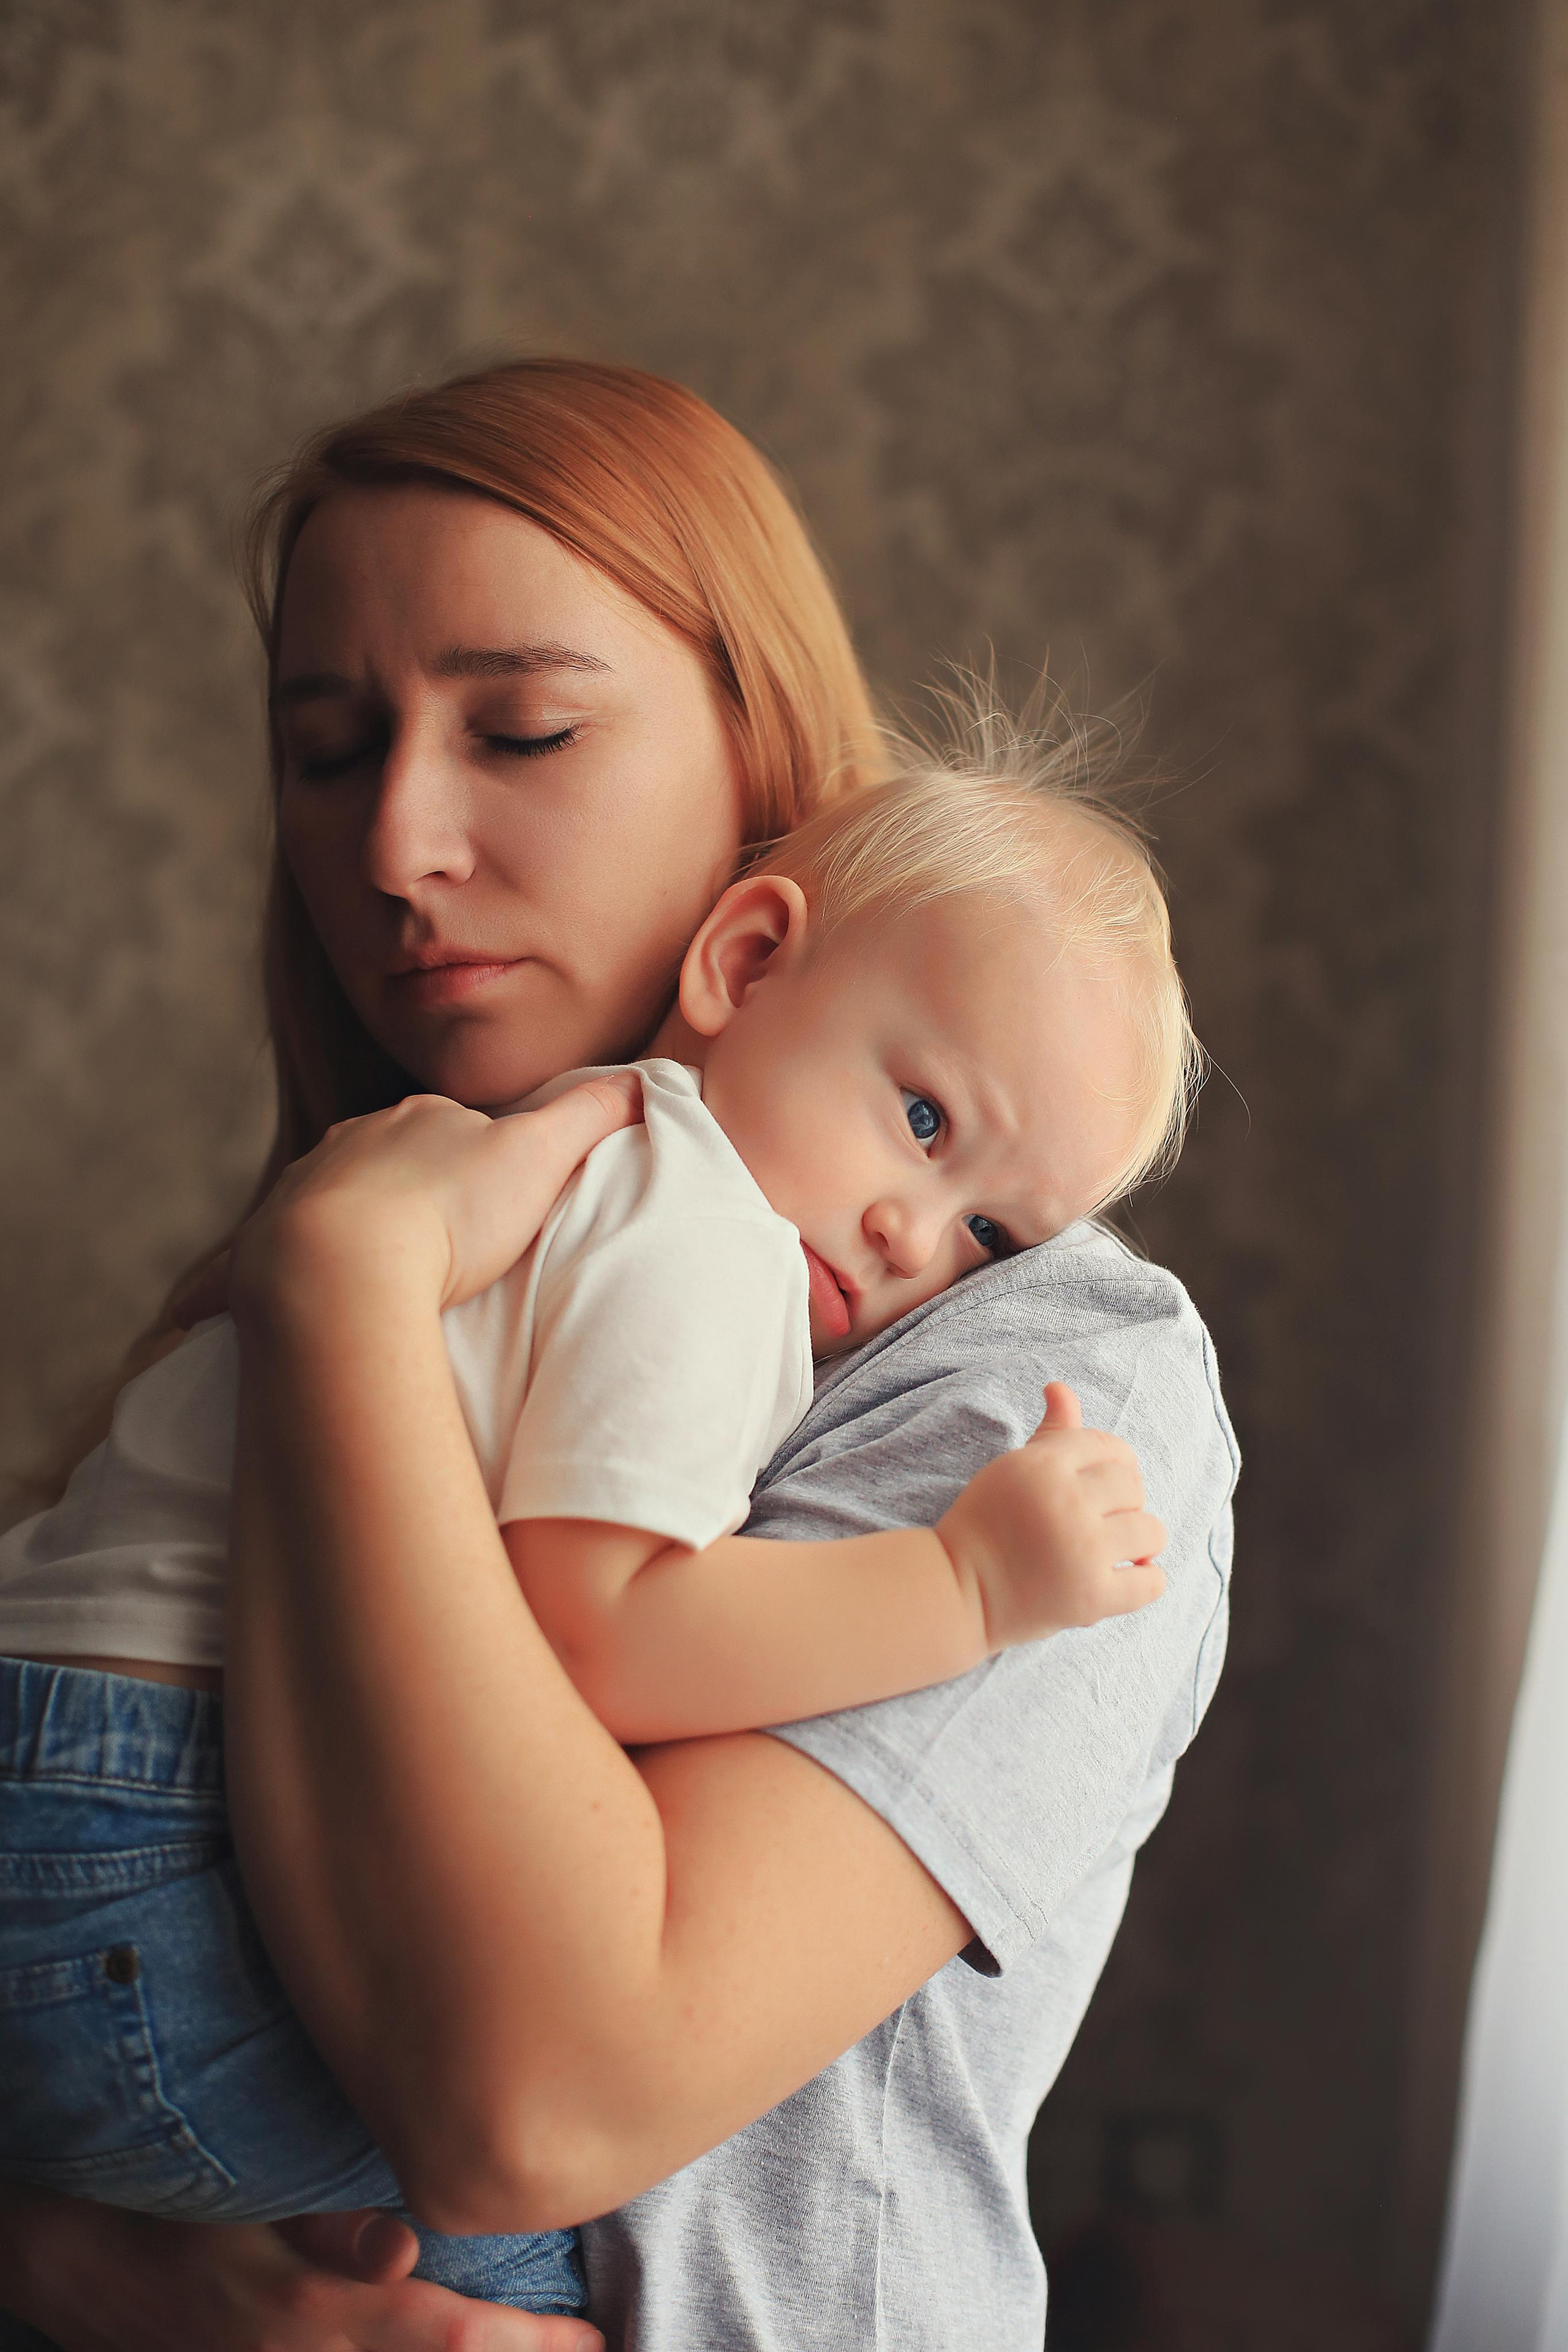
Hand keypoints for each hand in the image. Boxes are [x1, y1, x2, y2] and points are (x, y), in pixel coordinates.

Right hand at [0, 2189, 602, 2351]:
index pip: (446, 2340)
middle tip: (598, 2351)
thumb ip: (329, 2230)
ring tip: (554, 2351)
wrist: (88, 2267)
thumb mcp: (249, 2204)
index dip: (526, 2347)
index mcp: (312, 2318)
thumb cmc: (182, 2216)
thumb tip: (404, 2248)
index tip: (591, 2340)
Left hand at [232, 1074, 642, 1322]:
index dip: (477, 1162)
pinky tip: (223, 1313)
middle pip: (387, 1162)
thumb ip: (592, 1115)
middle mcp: (352, 1145)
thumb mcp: (540, 1156)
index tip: (492, 1203)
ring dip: (339, 1229)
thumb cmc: (450, 1215)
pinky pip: (253, 1260)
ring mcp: (303, 1192)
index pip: (453, 1130)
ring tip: (368, 1276)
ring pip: (325, 1203)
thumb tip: (646, 1080)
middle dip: (405, 1192)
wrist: (345, 1264)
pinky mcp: (263, 1248)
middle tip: (434, 1244)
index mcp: (419, 1121)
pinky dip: (242, 1278)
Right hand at [937, 1381, 1166, 1649]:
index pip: (1110, 1447)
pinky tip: (1125, 1576)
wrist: (958, 1591)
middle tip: (1097, 1520)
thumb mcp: (1013, 1469)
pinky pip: (1152, 1582)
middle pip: (1133, 1486)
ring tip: (1114, 1549)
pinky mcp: (1091, 1597)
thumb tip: (1060, 1388)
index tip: (1095, 1487)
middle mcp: (1065, 1502)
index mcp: (1042, 1465)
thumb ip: (1051, 1432)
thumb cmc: (987, 1523)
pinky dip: (1146, 1580)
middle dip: (1122, 1502)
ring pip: (1151, 1531)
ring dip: (1140, 1541)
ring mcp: (1082, 1552)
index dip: (1111, 1465)